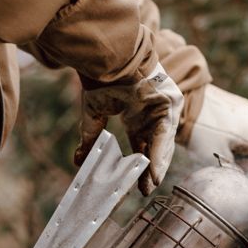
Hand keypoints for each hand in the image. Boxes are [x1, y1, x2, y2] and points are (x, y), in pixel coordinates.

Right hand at [75, 63, 183, 194]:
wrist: (108, 58)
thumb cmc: (102, 79)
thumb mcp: (94, 113)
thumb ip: (91, 138)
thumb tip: (78, 161)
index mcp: (138, 114)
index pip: (141, 144)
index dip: (139, 164)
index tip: (136, 183)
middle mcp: (153, 113)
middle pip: (155, 147)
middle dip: (150, 169)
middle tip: (145, 189)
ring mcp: (164, 108)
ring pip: (162, 143)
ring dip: (157, 165)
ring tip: (150, 185)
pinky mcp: (169, 105)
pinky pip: (164, 134)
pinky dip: (159, 153)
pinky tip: (155, 171)